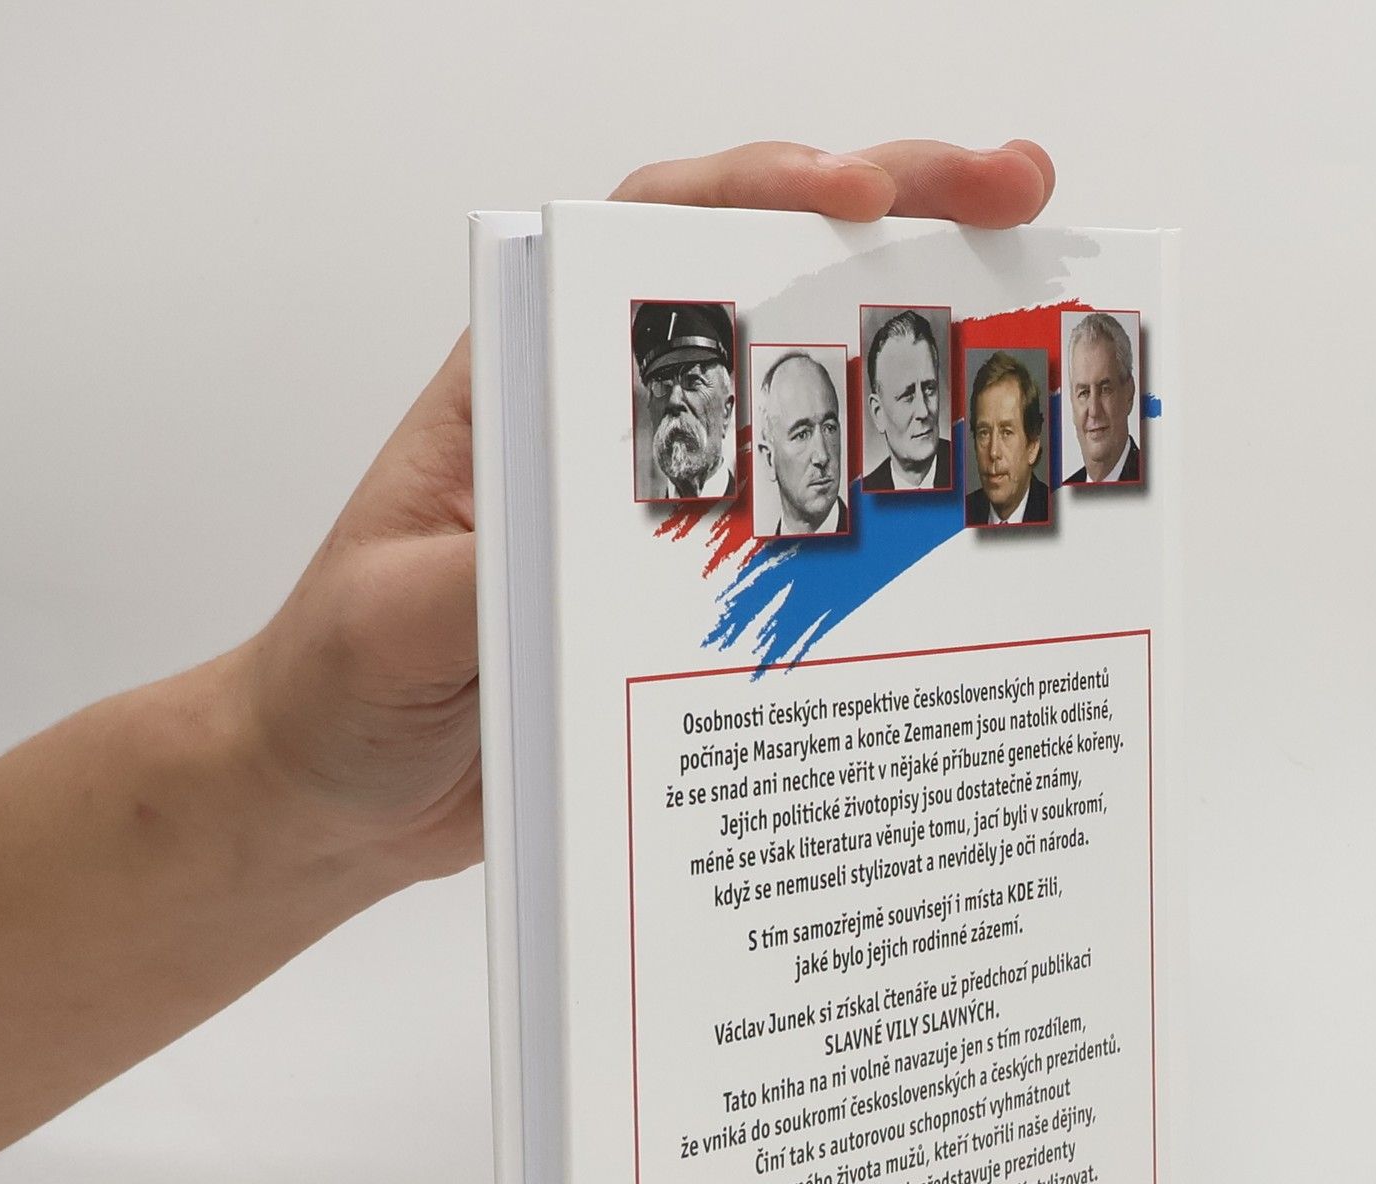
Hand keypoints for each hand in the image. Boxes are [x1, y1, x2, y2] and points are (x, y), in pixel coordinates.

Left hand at [232, 140, 1057, 894]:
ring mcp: (663, 514)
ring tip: (1038, 333)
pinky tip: (972, 519)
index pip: (647, 239)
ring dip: (923, 363)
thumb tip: (586, 541)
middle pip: (762, 289)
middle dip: (897, 222)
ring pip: (809, 408)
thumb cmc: (337, 690)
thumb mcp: (391, 626)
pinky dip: (895, 520)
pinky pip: (811, 542)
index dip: (758, 193)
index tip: (857, 193)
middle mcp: (609, 431)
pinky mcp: (694, 602)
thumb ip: (479, 579)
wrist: (340, 799)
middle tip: (1017, 196)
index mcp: (526, 391)